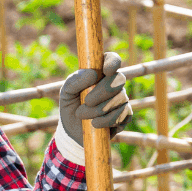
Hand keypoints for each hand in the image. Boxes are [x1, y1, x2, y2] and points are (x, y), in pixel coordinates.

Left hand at [55, 51, 131, 165]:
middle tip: (86, 102)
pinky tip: (95, 124)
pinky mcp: (125, 115)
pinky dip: (106, 120)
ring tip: (83, 115)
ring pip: (120, 99)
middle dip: (101, 92)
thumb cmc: (71, 106)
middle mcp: (114, 83)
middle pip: (119, 80)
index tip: (106, 71)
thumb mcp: (66, 93)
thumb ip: (74, 81)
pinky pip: (123, 114)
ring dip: (99, 109)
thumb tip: (92, 74)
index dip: (112, 62)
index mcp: (100, 72)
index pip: (112, 59)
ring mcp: (122, 99)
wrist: (73, 131)